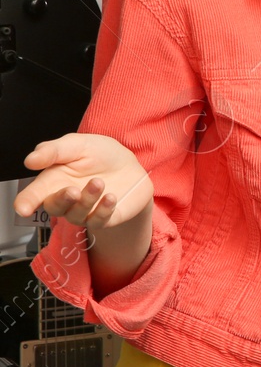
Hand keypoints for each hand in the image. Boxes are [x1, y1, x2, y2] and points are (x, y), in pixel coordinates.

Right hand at [14, 133, 152, 230]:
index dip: (25, 203)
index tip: (23, 208)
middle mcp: (65, 199)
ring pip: (77, 215)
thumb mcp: (77, 145)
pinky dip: (104, 210)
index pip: (32, 196)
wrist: (131, 164)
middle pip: (53, 208)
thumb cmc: (99, 155)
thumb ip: (53, 151)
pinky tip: (111, 197)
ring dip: (87, 199)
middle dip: (61, 200)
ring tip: (99, 182)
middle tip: (73, 190)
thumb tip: (30, 160)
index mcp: (52, 181)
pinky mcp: (104, 218)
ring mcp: (84, 211)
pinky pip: (99, 221)